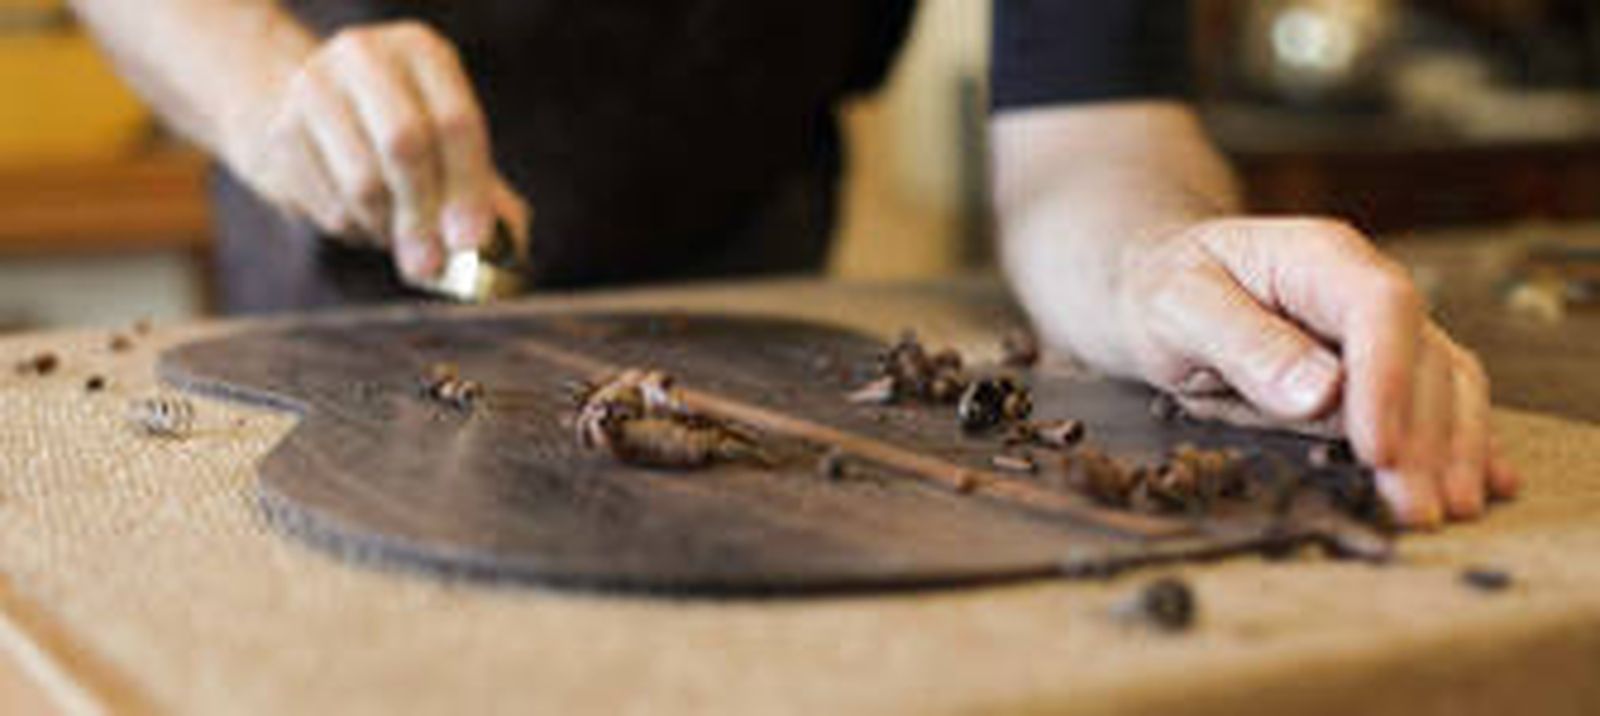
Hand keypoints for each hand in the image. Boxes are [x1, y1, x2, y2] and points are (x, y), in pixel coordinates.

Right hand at [219, 21, 528, 283]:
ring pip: (363, 183)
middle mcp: (365, 57)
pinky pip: (331, 206)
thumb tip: (509, 245)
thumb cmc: (400, 130)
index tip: (471, 240)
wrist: (308, 109)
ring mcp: (315, 89)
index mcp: (421, 52)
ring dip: (389, 228)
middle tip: (432, 264)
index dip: (468, 187)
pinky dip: (358, 230)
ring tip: (399, 233)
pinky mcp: (281, 133)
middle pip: (404, 144)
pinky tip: (364, 218)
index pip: (455, 121)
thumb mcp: (447, 142)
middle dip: (424, 215)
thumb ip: (485, 192)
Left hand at [1112, 217, 1519, 526]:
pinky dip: (1464, 441)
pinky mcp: (1384, 367)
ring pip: (1445, 382)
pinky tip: (1490, 483)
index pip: (1379, 308)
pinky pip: (1440, 398)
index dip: (1388, 381)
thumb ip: (1244, 344)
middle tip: (1415, 509)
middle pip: (1422, 355)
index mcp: (1317, 258)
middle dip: (1424, 437)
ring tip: (1449, 511)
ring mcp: (1380, 329)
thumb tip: (1320, 393)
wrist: (1157, 283)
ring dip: (1453, 448)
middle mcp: (1363, 288)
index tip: (1377, 451)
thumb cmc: (1163, 290)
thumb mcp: (1178, 308)